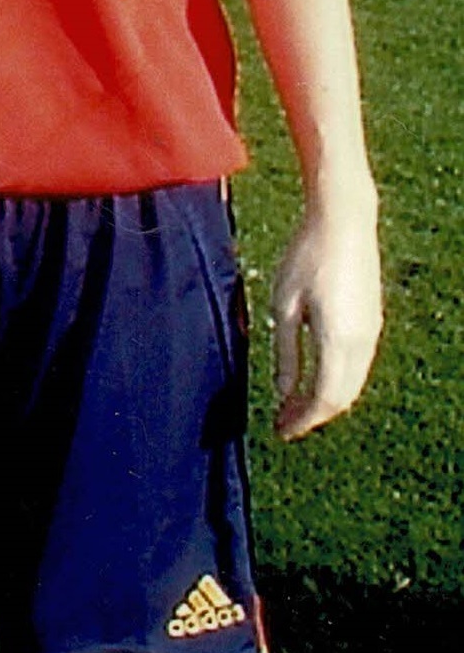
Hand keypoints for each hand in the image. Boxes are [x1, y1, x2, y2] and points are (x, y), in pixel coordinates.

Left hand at [272, 191, 381, 440]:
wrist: (343, 221)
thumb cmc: (305, 258)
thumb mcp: (284, 305)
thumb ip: (286, 353)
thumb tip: (284, 393)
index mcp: (337, 340)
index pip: (324, 399)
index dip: (303, 421)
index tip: (280, 431)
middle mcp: (362, 342)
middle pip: (343, 398)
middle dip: (313, 416)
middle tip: (283, 423)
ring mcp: (371, 331)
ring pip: (353, 383)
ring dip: (326, 400)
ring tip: (294, 405)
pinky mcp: (372, 320)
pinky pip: (358, 365)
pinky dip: (338, 381)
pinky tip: (315, 377)